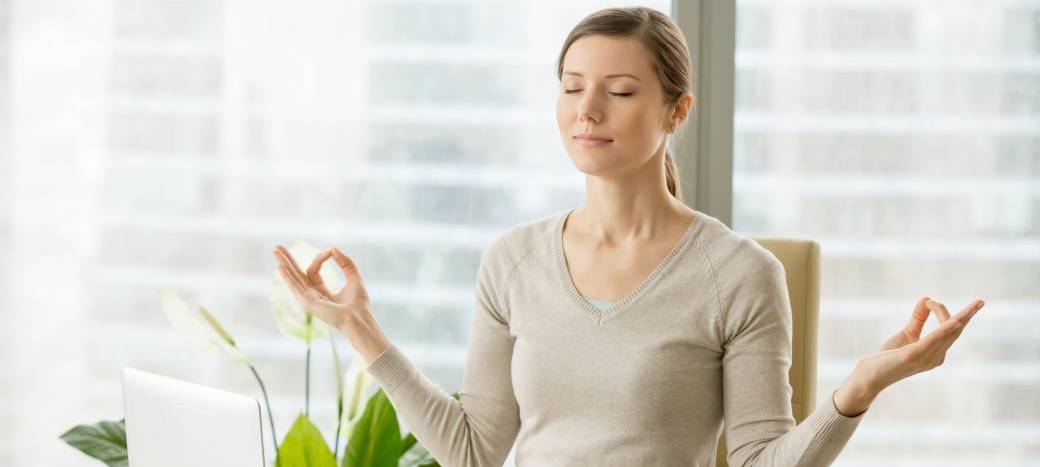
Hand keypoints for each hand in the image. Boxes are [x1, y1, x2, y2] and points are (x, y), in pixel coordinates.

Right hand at [271, 244, 371, 334]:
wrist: (360, 318)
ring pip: (293, 278)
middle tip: (277, 246)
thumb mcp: (353, 277)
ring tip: (275, 251)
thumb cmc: (359, 303)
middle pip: (296, 274)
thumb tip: (333, 248)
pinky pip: (296, 287)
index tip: (330, 252)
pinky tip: (280, 268)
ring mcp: (309, 299)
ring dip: (284, 264)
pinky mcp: (308, 303)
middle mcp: (312, 295)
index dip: (320, 258)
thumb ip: (345, 262)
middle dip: (288, 260)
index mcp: (321, 291)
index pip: (314, 270)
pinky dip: (287, 277)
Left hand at [857, 296, 984, 393]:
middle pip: (954, 331)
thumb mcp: (906, 334)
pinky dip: (944, 330)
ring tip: (976, 306)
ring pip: (948, 334)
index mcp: (936, 354)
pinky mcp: (913, 356)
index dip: (951, 314)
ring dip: (961, 318)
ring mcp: (926, 358)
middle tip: (981, 301)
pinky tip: (953, 322)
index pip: (951, 331)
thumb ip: (918, 319)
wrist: (869, 376)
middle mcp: (936, 358)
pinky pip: (933, 341)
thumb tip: (927, 298)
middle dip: (967, 315)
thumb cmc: (887, 358)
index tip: (931, 301)